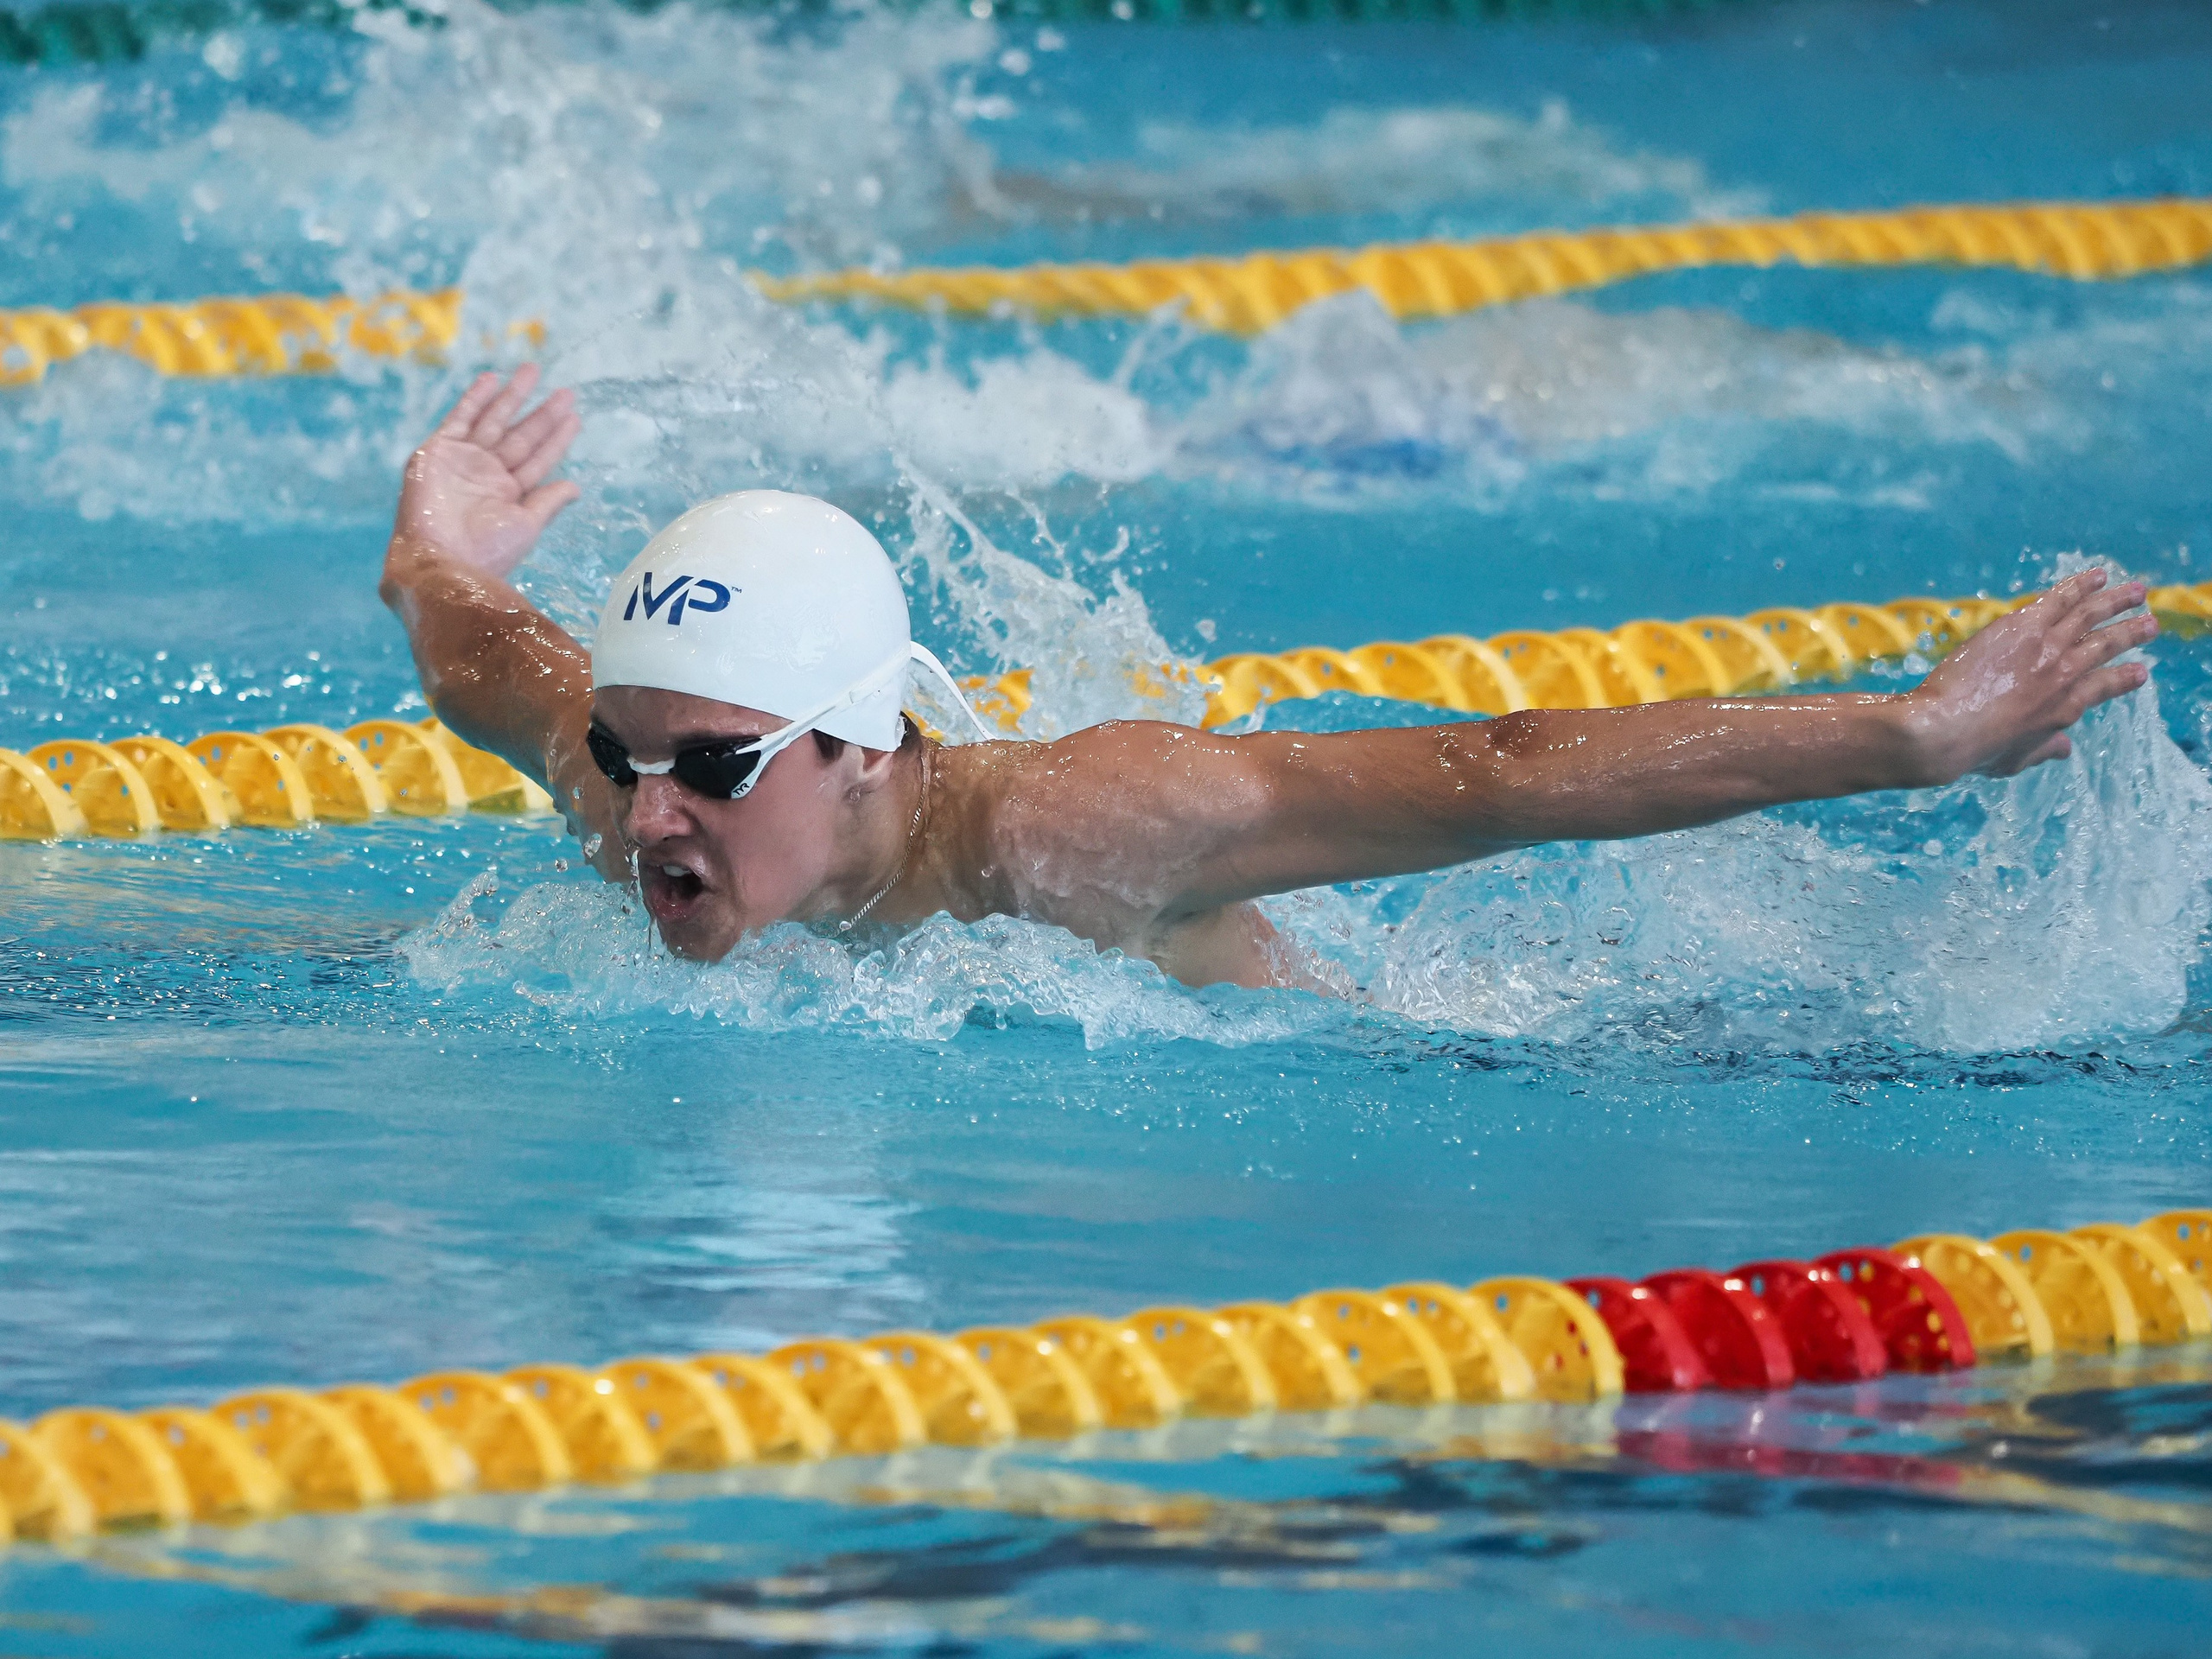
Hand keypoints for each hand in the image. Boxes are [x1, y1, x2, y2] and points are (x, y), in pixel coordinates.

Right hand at [393, 366, 580, 580]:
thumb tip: (575, 487)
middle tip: (567, 392)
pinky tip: (492, 379)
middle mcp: (487, 474)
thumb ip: (549, 502)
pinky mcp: (438, 451)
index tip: (575, 418)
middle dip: (542, 414)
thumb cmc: (487, 551)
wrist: (441, 559)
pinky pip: (459, 419)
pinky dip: (475, 399)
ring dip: (513, 396)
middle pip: (520, 436)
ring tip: (533, 370)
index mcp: (509, 494)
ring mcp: (463, 460)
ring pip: (494, 420)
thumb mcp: (526, 525)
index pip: (538, 459)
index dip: (556, 439)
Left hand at [1903, 568, 2156, 781]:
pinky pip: (2059, 598)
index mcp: (2065, 708)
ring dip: (2116, 601)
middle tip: (2151, 624)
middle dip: (2132, 633)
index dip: (2125, 678)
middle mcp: (2065, 674)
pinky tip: (2097, 576)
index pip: (2105, 687)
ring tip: (2138, 590)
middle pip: (2106, 646)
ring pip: (2090, 616)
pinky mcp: (2023, 626)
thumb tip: (2064, 748)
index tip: (2140, 671)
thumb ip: (2043, 750)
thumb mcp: (2016, 760)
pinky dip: (2080, 585)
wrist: (1946, 728)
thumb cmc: (1975, 749)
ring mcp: (2046, 647)